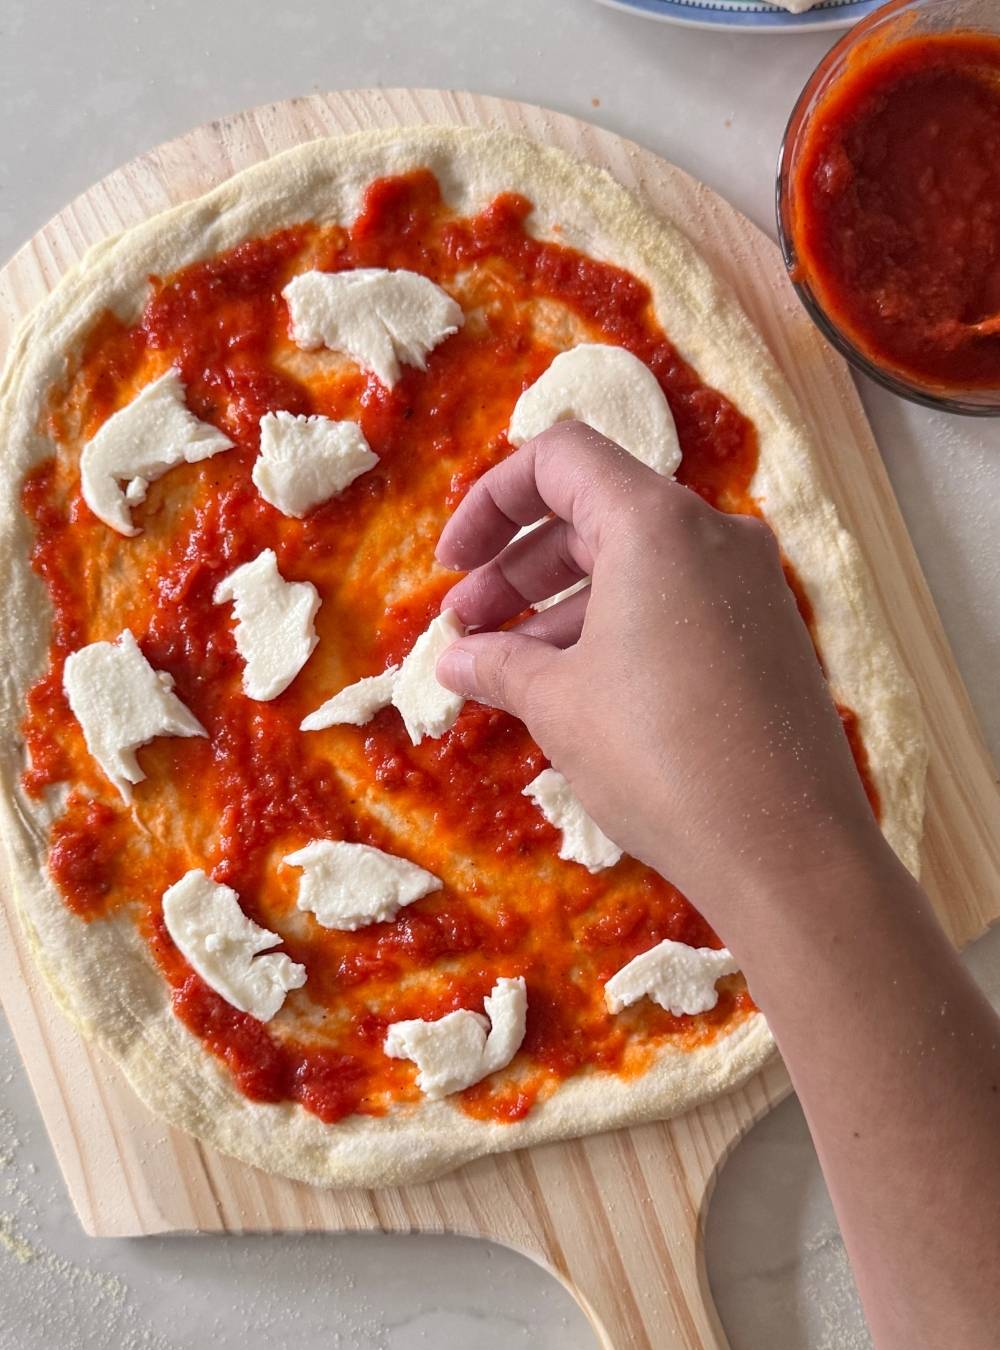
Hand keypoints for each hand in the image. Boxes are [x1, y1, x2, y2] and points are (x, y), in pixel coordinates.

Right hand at [435, 422, 881, 943]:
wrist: (787, 850)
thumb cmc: (659, 759)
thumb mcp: (559, 704)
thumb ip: (498, 664)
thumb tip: (454, 661)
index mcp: (657, 524)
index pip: (559, 460)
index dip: (489, 502)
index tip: (452, 566)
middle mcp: (713, 536)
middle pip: (594, 514)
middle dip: (517, 567)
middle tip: (466, 630)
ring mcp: (750, 587)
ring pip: (634, 566)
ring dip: (560, 606)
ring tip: (506, 671)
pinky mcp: (766, 637)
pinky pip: (675, 605)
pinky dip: (616, 629)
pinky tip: (573, 691)